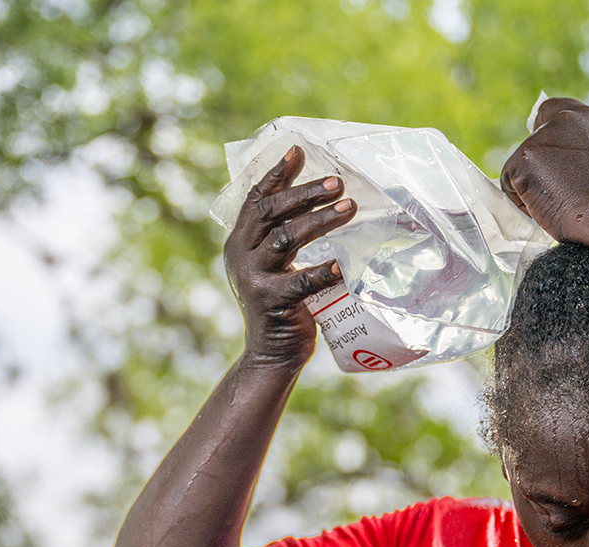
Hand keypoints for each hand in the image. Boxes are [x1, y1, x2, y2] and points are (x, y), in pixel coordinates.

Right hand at [224, 146, 355, 367]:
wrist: (271, 353)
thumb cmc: (282, 304)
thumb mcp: (274, 265)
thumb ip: (282, 237)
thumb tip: (319, 199)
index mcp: (239, 242)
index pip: (255, 199)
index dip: (276, 174)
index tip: (299, 151)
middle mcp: (240, 255)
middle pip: (271, 212)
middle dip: (305, 193)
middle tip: (337, 182)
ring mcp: (254, 278)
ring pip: (286, 238)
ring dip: (320, 220)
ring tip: (349, 207)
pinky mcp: (273, 302)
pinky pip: (303, 281)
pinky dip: (325, 270)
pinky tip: (345, 264)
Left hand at [500, 97, 588, 243]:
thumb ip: (583, 146)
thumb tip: (568, 154)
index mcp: (586, 116)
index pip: (551, 110)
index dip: (543, 130)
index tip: (544, 150)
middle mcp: (561, 120)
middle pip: (532, 141)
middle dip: (535, 165)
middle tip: (549, 187)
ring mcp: (539, 139)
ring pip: (520, 165)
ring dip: (530, 185)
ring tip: (555, 201)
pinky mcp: (522, 160)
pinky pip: (509, 183)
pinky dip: (520, 199)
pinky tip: (542, 206)